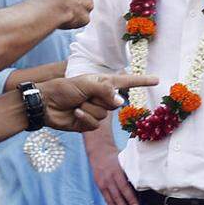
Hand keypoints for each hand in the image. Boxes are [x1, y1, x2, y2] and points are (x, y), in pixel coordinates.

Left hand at [38, 73, 157, 131]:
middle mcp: (102, 96)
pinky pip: (95, 124)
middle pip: (114, 103)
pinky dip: (84, 118)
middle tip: (83, 96)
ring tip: (76, 104)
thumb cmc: (64, 88)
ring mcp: (96, 110)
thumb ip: (105, 90)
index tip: (157, 80)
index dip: (142, 81)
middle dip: (99, 100)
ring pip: (104, 115)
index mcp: (103, 83)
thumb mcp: (86, 84)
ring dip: (88, 109)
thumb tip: (120, 102)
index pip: (127, 82)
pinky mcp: (89, 123)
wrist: (46, 104)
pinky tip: (74, 113)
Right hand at [86, 129, 137, 204]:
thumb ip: (131, 171)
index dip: (130, 197)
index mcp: (116, 171)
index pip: (124, 187)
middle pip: (117, 195)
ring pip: (111, 199)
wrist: (99, 152)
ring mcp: (103, 183)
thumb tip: (145, 183)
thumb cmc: (116, 156)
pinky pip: (107, 199)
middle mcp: (108, 178)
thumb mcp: (124, 160)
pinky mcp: (100, 186)